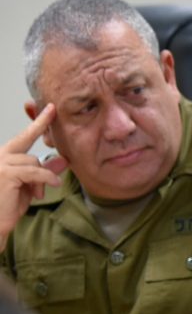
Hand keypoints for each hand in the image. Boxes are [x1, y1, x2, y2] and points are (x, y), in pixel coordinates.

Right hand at [0, 104, 67, 240]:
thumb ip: (45, 172)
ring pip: (34, 162)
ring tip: (37, 193)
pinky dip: (45, 179)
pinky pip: (35, 172)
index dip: (37, 123)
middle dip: (40, 127)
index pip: (23, 137)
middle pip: (28, 145)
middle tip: (53, 110)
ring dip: (41, 178)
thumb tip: (63, 160)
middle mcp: (0, 156)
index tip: (50, 108)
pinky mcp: (6, 173)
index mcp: (5, 157)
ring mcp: (1, 163)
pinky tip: (49, 187)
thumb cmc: (9, 205)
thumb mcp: (31, 186)